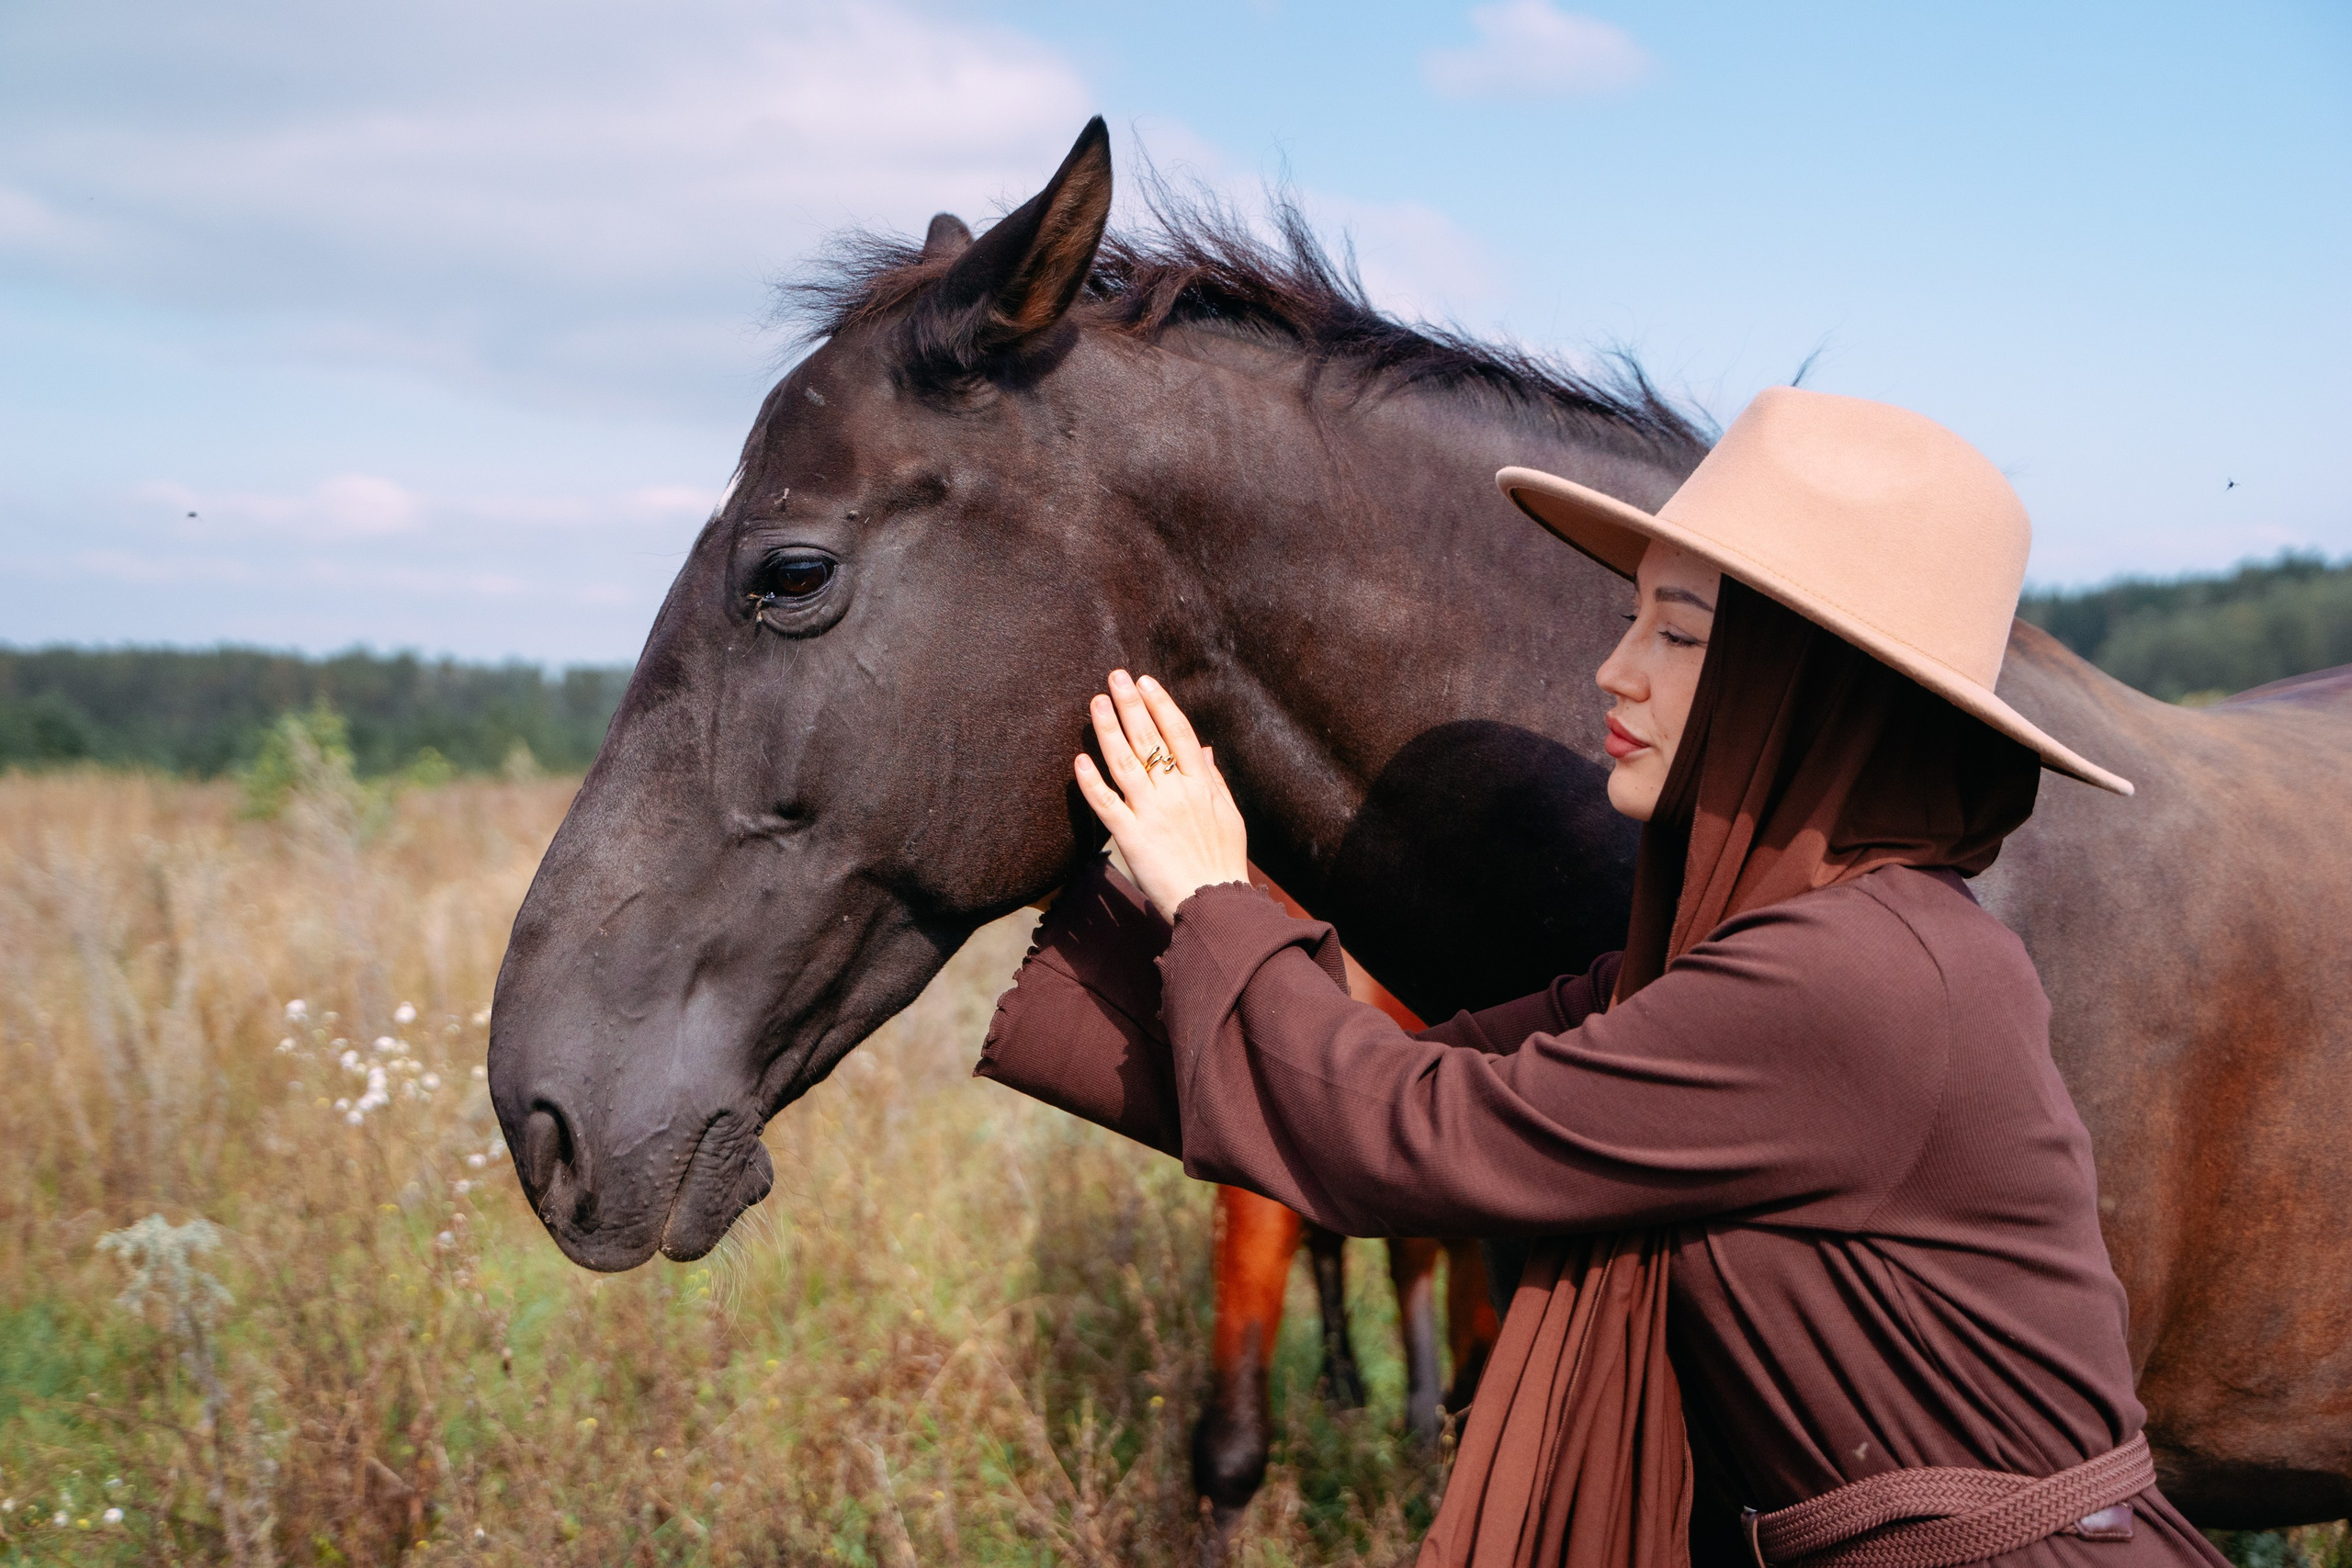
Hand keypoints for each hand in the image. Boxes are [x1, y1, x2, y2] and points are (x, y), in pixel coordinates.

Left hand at [1074, 670, 1248, 919]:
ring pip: (1125, 763)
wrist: (1214, 903)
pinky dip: (1092, 782)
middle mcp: (1175, 794)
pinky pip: (1107, 805)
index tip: (1146, 682)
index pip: (1178, 733)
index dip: (1161, 705)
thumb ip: (1213, 780)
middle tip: (1115, 677)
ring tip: (1096, 703)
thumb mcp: (1229, 815)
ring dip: (1109, 730)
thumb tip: (1203, 750)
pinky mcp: (1131, 838)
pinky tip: (1079, 759)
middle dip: (1131, 705)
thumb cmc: (1223, 861)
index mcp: (1200, 785)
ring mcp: (1151, 814)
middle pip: (1149, 740)